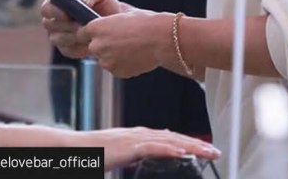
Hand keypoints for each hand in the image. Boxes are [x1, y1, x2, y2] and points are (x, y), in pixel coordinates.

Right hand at [41, 0, 122, 58]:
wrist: (113, 23)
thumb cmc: (104, 4)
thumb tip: (82, 2)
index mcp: (56, 4)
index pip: (46, 8)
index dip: (53, 11)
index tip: (65, 14)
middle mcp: (53, 21)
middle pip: (50, 25)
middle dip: (67, 25)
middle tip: (82, 26)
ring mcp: (58, 37)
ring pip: (60, 39)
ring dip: (75, 35)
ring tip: (91, 32)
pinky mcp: (67, 50)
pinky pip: (70, 50)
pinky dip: (81, 46)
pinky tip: (91, 42)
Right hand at [77, 127, 220, 170]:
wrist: (70, 148)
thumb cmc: (92, 153)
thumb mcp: (119, 155)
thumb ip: (136, 152)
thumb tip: (152, 154)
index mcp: (139, 136)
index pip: (171, 138)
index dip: (189, 143)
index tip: (206, 149)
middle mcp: (140, 133)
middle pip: (175, 138)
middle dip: (197, 144)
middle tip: (217, 152)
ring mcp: (134, 139)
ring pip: (169, 141)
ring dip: (190, 146)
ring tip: (208, 152)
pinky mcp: (126, 147)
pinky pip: (151, 148)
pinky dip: (168, 149)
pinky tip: (182, 152)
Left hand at [82, 10, 176, 77]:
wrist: (162, 39)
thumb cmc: (146, 23)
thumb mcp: (124, 16)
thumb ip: (107, 25)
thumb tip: (101, 30)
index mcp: (96, 27)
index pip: (81, 33)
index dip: (91, 33)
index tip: (99, 33)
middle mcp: (96, 45)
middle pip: (93, 47)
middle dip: (103, 44)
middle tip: (121, 39)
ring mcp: (105, 61)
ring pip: (104, 58)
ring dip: (113, 54)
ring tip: (132, 47)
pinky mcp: (115, 72)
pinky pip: (115, 67)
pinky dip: (122, 63)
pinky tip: (136, 55)